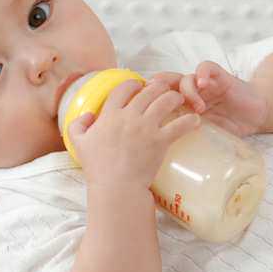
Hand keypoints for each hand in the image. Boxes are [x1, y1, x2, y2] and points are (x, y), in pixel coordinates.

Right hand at [66, 77, 200, 189]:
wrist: (116, 187)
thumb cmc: (97, 168)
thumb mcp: (78, 144)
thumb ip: (77, 125)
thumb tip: (89, 115)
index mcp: (110, 115)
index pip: (124, 88)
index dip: (134, 84)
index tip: (140, 87)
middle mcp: (129, 116)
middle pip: (149, 90)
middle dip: (159, 87)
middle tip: (164, 91)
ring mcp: (146, 127)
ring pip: (167, 101)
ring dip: (176, 97)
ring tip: (181, 100)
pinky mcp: (161, 141)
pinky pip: (181, 124)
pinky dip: (190, 120)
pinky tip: (195, 121)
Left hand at [148, 63, 268, 137]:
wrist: (254, 116)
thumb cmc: (228, 127)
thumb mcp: (203, 136)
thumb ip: (188, 140)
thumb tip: (162, 166)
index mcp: (181, 107)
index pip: (158, 100)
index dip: (148, 103)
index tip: (142, 114)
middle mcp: (190, 93)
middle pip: (166, 85)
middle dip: (159, 92)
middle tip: (160, 104)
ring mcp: (204, 84)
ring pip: (185, 78)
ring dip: (187, 91)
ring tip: (198, 108)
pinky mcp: (219, 77)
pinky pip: (206, 68)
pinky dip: (202, 73)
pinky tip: (204, 84)